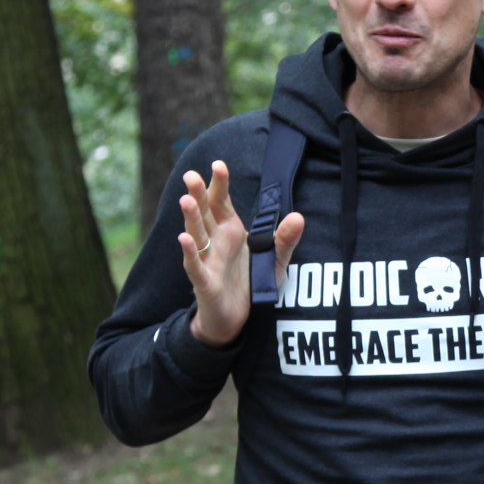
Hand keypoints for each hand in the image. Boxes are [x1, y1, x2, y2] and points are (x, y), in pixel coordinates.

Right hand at [181, 160, 302, 349]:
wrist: (237, 319)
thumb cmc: (251, 284)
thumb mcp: (275, 261)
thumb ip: (285, 239)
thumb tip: (298, 217)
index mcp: (230, 231)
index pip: (222, 202)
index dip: (219, 184)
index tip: (218, 164)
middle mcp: (216, 242)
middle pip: (205, 213)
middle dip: (198, 194)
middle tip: (190, 175)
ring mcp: (208, 260)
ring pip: (197, 234)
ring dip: (191, 218)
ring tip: (186, 200)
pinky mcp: (204, 282)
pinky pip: (195, 265)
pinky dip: (190, 252)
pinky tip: (185, 239)